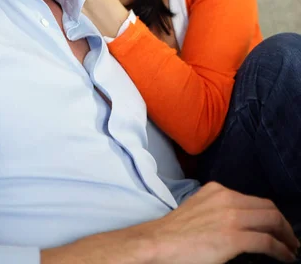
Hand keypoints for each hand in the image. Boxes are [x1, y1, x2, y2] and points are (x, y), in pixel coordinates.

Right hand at [42, 183, 298, 263]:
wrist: (159, 243)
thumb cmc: (174, 233)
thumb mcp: (199, 210)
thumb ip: (217, 210)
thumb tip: (237, 224)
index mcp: (217, 190)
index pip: (253, 199)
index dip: (270, 214)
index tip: (277, 226)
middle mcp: (227, 197)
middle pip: (267, 206)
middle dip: (283, 223)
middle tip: (290, 239)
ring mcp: (231, 215)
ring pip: (271, 220)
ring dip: (286, 236)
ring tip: (292, 248)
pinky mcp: (234, 236)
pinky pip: (267, 242)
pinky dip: (282, 250)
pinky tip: (286, 257)